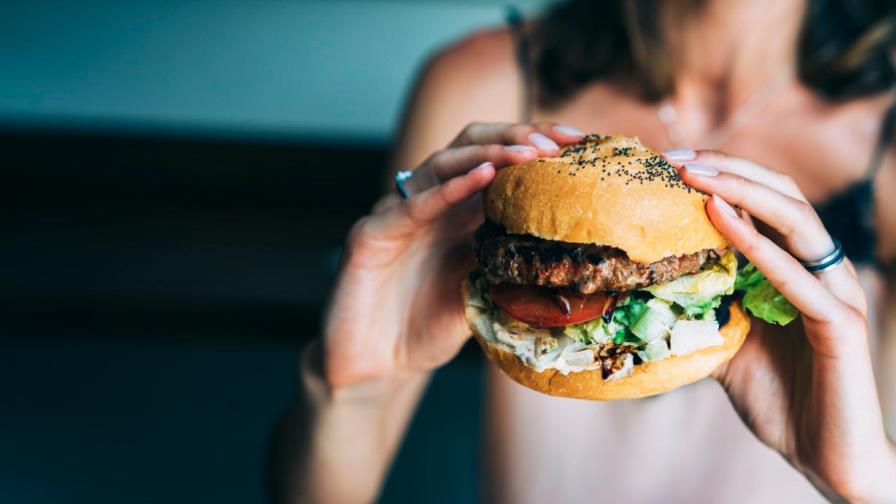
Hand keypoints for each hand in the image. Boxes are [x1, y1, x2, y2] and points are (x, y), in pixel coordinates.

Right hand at [323, 123, 583, 386]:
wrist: (372, 368)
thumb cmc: (423, 330)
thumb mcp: (480, 296)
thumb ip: (509, 271)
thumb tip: (570, 262)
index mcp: (456, 214)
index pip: (496, 162)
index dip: (534, 147)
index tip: (579, 144)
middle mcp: (428, 204)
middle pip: (470, 146)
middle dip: (516, 136)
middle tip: (559, 141)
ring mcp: (397, 215)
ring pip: (443, 164)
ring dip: (489, 154)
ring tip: (530, 153)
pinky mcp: (370, 236)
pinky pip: (411, 206)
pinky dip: (448, 190)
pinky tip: (481, 177)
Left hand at [676, 153, 895, 501]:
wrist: (823, 455)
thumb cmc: (777, 396)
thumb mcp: (723, 341)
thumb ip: (699, 308)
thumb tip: (642, 290)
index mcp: (794, 267)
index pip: (762, 202)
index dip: (720, 175)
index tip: (665, 162)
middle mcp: (819, 269)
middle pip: (781, 195)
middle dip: (727, 169)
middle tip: (674, 157)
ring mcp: (834, 292)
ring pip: (796, 221)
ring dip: (741, 190)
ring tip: (693, 173)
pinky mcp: (840, 325)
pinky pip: (798, 277)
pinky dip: (757, 244)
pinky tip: (719, 217)